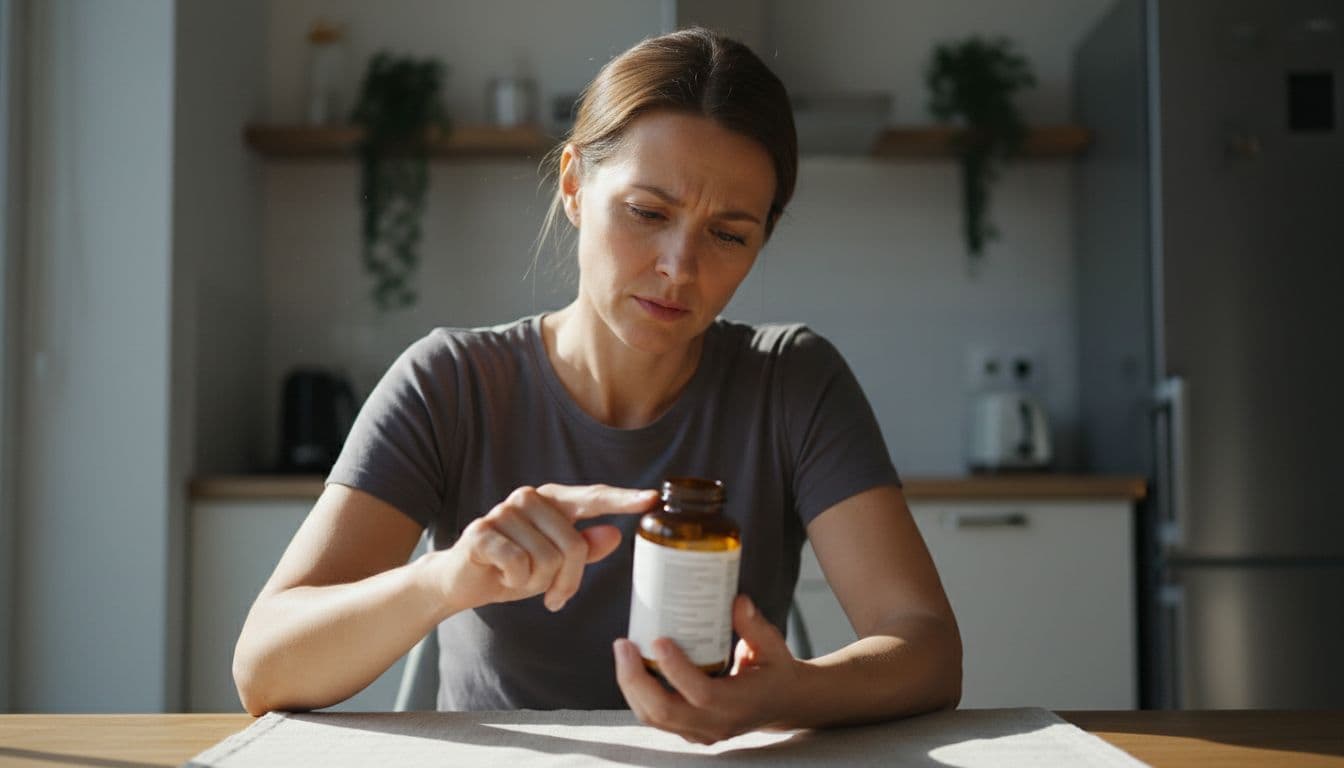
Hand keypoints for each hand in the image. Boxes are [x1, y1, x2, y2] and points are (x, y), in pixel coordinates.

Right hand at [436, 484, 657, 612]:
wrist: (460, 581)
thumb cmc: (513, 569)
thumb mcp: (555, 564)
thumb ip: (585, 547)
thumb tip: (615, 534)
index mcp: (552, 500)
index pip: (593, 498)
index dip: (624, 498)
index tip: (652, 499)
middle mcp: (529, 498)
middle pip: (575, 546)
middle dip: (565, 581)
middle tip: (548, 592)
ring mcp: (504, 512)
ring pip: (548, 560)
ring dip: (535, 584)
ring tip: (518, 578)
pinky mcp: (481, 532)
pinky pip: (518, 564)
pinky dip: (514, 582)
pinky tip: (501, 578)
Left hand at [613, 594, 803, 743]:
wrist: (781, 703)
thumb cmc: (774, 670)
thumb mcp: (773, 645)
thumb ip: (753, 625)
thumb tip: (735, 600)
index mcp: (739, 703)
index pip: (702, 694)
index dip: (676, 670)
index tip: (659, 640)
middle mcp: (716, 723)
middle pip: (664, 711)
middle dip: (636, 679)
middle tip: (624, 644)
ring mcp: (700, 732)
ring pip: (653, 717)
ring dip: (630, 685)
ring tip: (623, 651)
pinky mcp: (688, 730)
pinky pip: (655, 716)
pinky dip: (637, 693)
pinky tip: (631, 665)